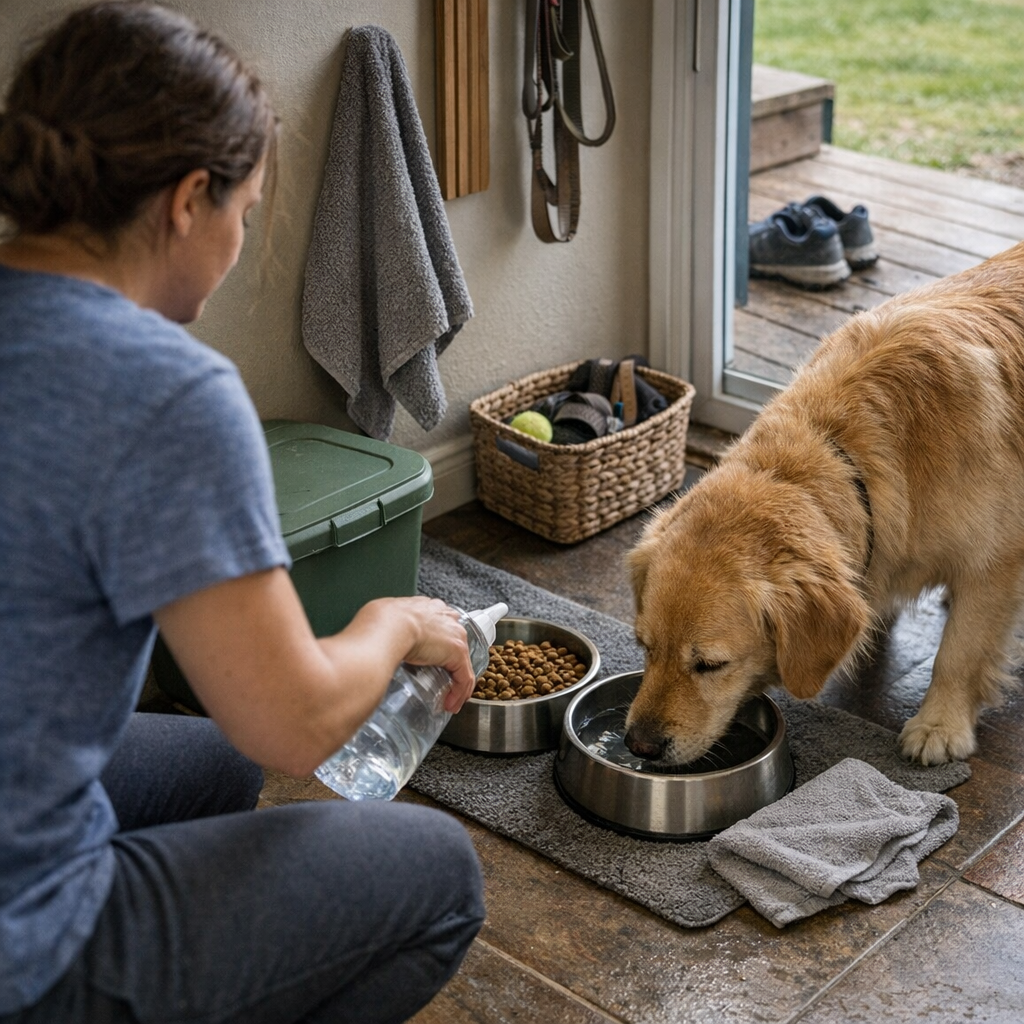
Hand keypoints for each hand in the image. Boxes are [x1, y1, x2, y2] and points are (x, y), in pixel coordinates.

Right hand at [359, 596, 476, 712]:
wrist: (388, 626)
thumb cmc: (379, 622)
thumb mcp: (382, 619)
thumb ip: (386, 629)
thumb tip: (374, 642)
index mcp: (427, 608)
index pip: (439, 625)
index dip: (437, 645)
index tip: (431, 659)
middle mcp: (445, 617)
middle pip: (455, 643)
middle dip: (450, 665)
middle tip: (440, 682)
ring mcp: (454, 634)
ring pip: (462, 663)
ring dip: (456, 685)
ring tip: (447, 700)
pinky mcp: (457, 652)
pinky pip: (464, 677)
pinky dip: (458, 693)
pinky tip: (450, 704)